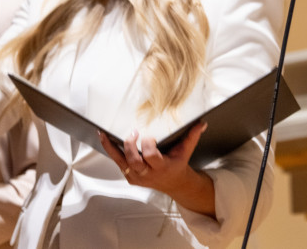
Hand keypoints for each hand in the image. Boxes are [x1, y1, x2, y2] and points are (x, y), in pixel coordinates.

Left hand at [100, 122, 215, 216]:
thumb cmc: (177, 164)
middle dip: (130, 146)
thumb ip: (192, 136)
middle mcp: (147, 174)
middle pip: (133, 161)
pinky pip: (118, 162)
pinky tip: (104, 138)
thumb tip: (202, 123)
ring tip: (104, 134)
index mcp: (161, 167)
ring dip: (112, 148)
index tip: (150, 136)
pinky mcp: (129, 175)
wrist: (173, 183)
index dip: (148, 146)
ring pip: (121, 162)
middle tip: (133, 133)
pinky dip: (110, 150)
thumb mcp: (186, 151)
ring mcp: (136, 176)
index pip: (150, 157)